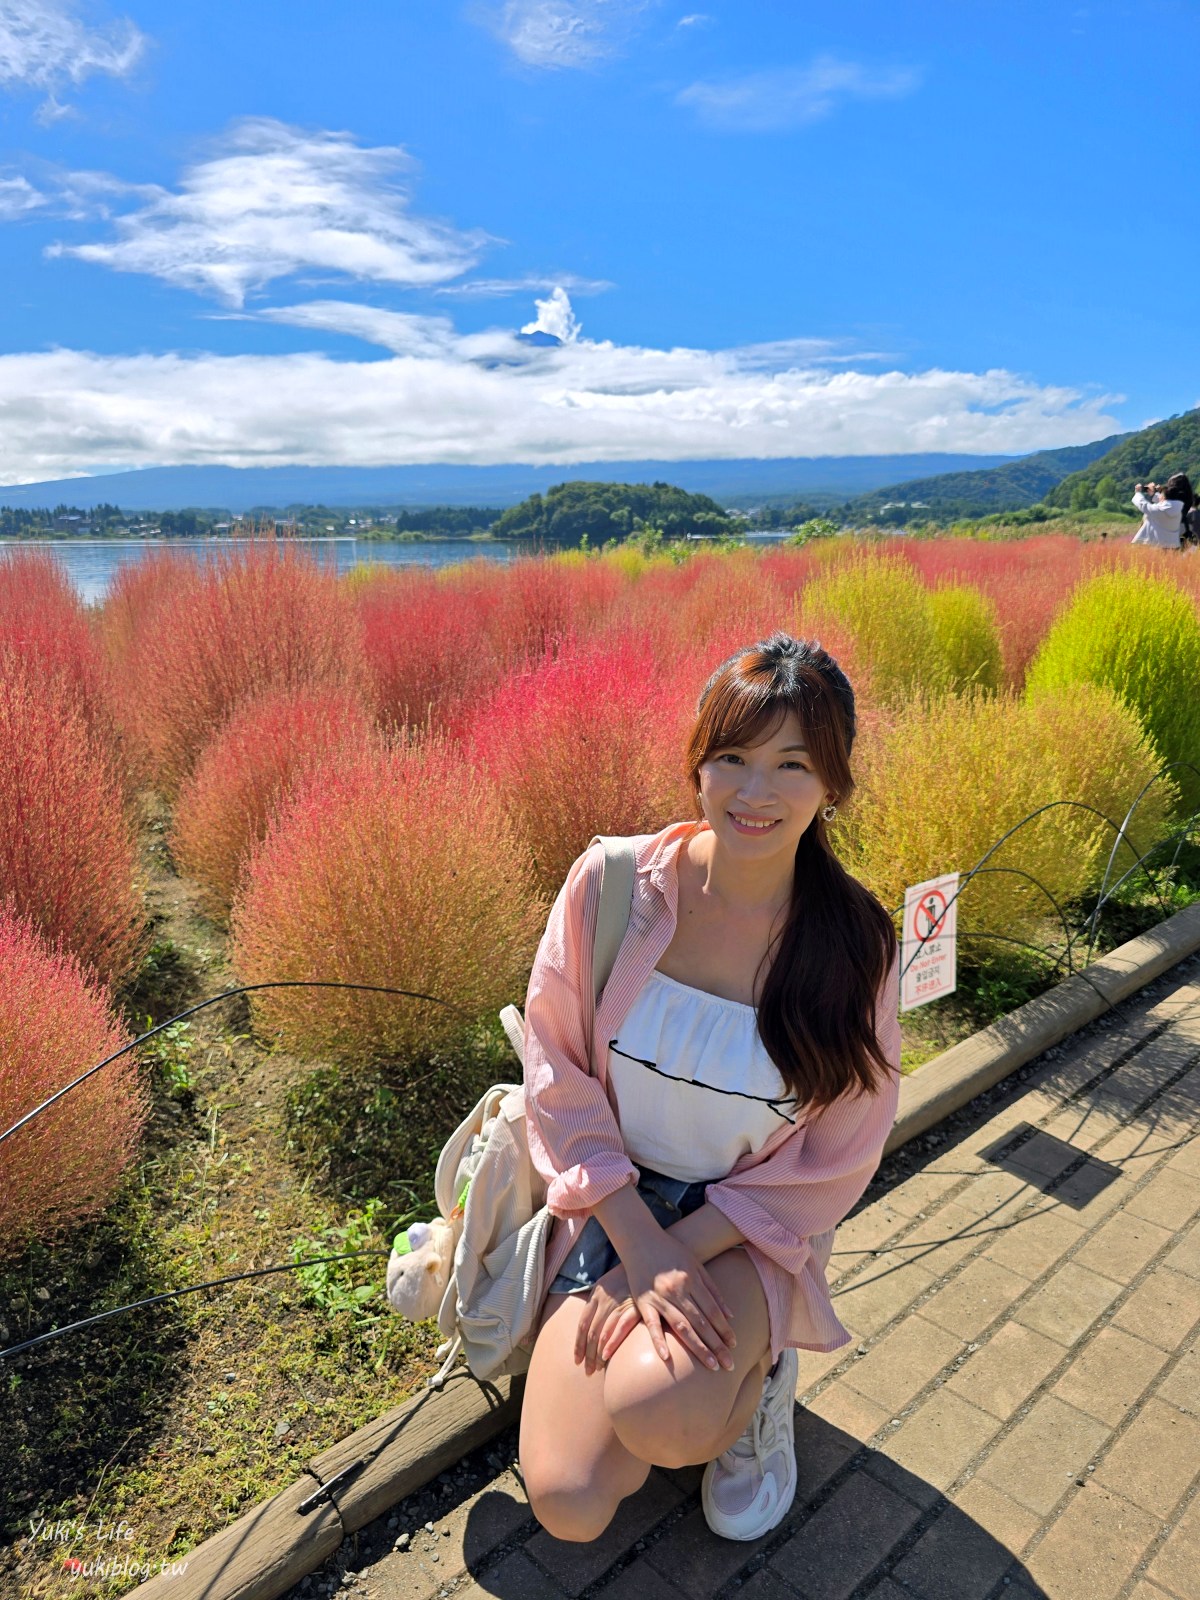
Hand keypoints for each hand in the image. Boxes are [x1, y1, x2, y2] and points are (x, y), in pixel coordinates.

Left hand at [573, 1265, 635, 1374]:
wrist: (647, 1263)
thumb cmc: (628, 1279)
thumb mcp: (610, 1287)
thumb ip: (601, 1306)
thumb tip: (593, 1329)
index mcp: (596, 1295)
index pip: (582, 1324)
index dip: (578, 1344)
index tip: (577, 1360)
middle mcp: (604, 1300)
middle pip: (590, 1332)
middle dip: (588, 1354)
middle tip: (588, 1371)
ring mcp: (619, 1303)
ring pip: (602, 1333)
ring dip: (597, 1353)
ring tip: (596, 1368)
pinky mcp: (635, 1307)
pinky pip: (620, 1328)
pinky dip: (612, 1342)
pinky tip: (607, 1356)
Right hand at [621, 1229, 736, 1370]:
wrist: (640, 1239)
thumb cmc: (671, 1252)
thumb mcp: (696, 1264)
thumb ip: (713, 1290)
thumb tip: (730, 1315)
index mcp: (691, 1280)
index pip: (712, 1311)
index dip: (724, 1329)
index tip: (734, 1345)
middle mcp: (677, 1289)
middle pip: (701, 1322)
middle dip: (716, 1345)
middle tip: (729, 1365)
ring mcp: (659, 1297)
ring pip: (682, 1326)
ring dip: (698, 1347)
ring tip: (712, 1365)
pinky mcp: (642, 1301)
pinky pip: (651, 1324)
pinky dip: (658, 1341)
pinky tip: (667, 1358)